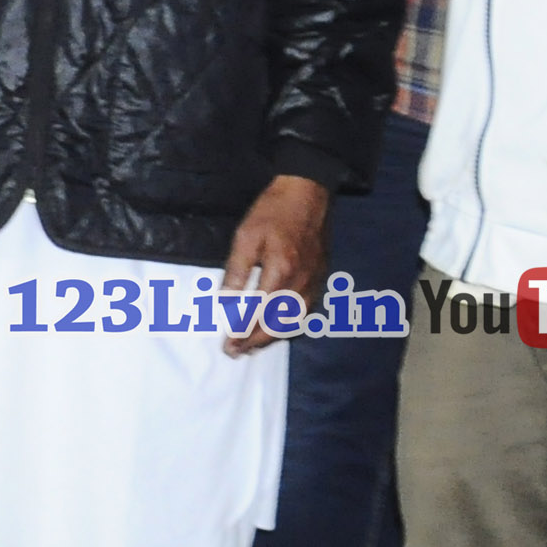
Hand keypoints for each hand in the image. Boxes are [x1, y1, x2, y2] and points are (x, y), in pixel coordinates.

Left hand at [218, 173, 332, 356]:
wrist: (308, 194)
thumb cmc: (273, 211)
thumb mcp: (246, 236)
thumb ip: (236, 270)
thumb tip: (225, 301)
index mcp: (281, 271)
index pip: (259, 313)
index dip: (243, 332)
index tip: (228, 344)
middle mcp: (301, 283)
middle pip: (278, 324)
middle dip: (255, 342)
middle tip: (235, 352)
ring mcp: (314, 283)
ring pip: (294, 322)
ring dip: (272, 338)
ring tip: (251, 346)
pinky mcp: (320, 280)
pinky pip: (305, 312)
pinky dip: (289, 326)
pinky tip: (275, 329)